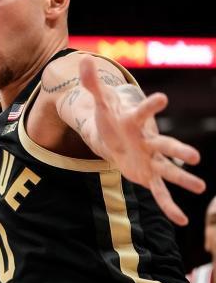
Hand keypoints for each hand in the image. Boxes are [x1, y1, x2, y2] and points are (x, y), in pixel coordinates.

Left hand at [81, 58, 204, 224]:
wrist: (114, 136)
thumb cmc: (109, 118)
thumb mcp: (99, 103)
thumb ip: (92, 83)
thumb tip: (81, 60)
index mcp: (135, 123)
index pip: (142, 113)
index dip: (150, 106)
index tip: (162, 98)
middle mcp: (148, 142)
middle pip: (164, 146)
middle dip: (178, 151)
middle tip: (194, 156)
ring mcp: (151, 160)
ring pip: (168, 171)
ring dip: (183, 179)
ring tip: (200, 188)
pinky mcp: (148, 176)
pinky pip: (160, 194)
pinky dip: (170, 207)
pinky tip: (182, 222)